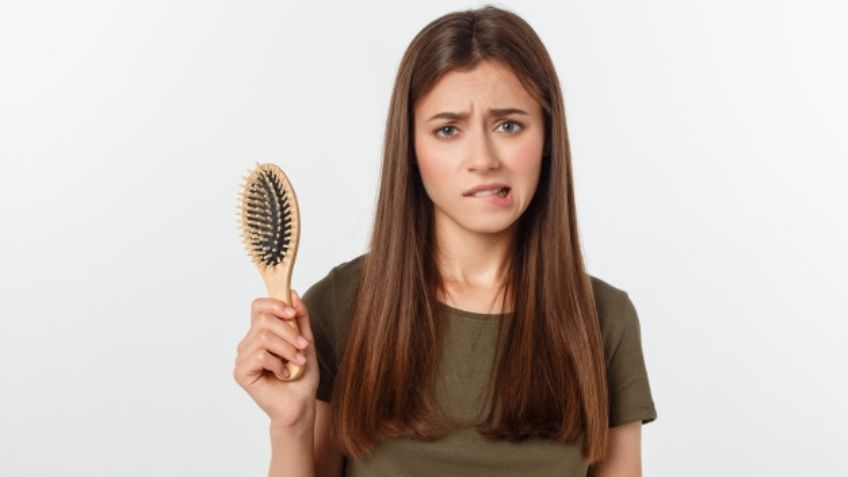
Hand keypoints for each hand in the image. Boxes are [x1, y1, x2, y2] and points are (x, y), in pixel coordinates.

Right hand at [233, 290, 318, 427]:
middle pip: (264, 319)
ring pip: (264, 337)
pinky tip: (284, 375)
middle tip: (303, 347)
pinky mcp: (241, 372)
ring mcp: (242, 357)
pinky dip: (278, 364)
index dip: (274, 304)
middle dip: (289, 331)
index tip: (292, 313)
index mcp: (261, 333)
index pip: (258, 306)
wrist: (300, 406)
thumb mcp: (306, 342)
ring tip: (297, 362)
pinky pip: (260, 355)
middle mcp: (248, 343)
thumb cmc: (302, 377)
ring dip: (287, 349)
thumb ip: (300, 319)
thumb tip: (293, 294)